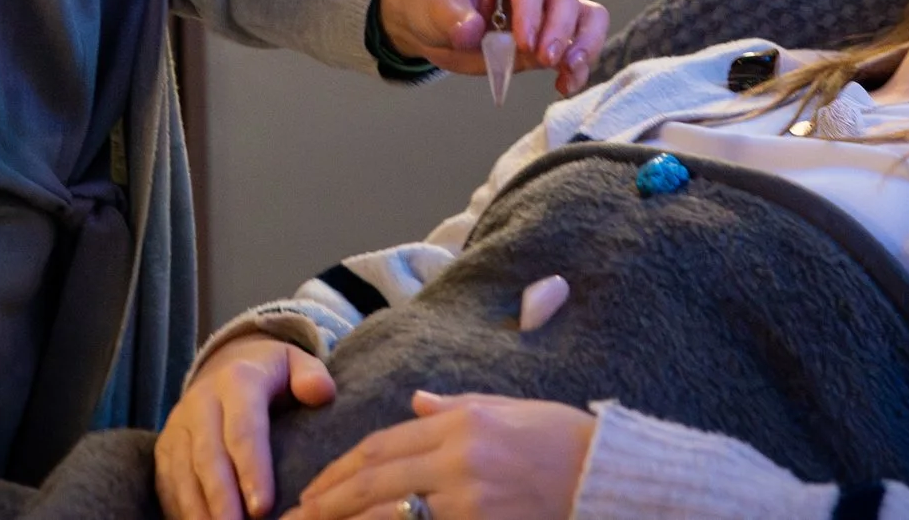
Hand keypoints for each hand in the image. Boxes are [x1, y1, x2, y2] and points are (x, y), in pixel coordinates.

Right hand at [157, 336, 337, 519]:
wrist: (225, 363)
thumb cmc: (271, 375)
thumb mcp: (295, 363)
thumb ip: (311, 375)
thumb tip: (321, 392)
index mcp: (237, 380)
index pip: (243, 429)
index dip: (252, 469)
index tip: (264, 507)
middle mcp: (201, 401)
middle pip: (208, 456)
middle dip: (222, 499)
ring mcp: (178, 425)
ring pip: (183, 473)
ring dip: (198, 510)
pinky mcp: (165, 447)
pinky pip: (167, 482)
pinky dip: (180, 509)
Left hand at [282, 391, 595, 519]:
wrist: (612, 479)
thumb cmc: (564, 441)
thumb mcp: (507, 411)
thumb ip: (455, 406)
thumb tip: (415, 401)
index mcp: (461, 423)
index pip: (383, 446)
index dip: (341, 470)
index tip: (313, 489)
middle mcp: (459, 459)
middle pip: (375, 481)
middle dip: (329, 502)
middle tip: (296, 518)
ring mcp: (470, 500)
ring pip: (391, 515)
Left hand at [376, 0, 607, 97]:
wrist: (434, 25)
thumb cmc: (435, 2)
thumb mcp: (434, 6)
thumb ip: (453, 18)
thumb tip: (472, 31)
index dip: (532, 9)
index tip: (524, 42)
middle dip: (560, 30)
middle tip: (545, 60)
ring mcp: (550, 9)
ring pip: (586, 18)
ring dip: (584, 45)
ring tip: (568, 71)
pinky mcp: (553, 38)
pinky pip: (580, 47)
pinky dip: (578, 68)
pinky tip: (563, 86)